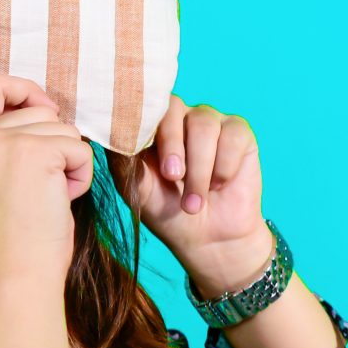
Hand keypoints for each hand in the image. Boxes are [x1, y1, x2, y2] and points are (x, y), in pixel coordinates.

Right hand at [0, 74, 92, 287]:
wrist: (17, 276)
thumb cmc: (13, 240)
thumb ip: (4, 144)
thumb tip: (46, 110)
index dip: (23, 89)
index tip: (43, 111)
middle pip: (39, 110)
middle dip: (56, 143)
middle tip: (45, 184)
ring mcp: (3, 142)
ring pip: (63, 129)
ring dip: (69, 162)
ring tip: (50, 197)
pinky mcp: (36, 152)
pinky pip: (80, 148)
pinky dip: (81, 176)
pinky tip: (62, 200)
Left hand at [109, 99, 272, 291]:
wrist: (209, 239)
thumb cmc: (168, 213)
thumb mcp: (138, 190)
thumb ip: (124, 161)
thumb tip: (108, 133)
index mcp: (150, 127)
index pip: (143, 108)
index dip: (143, 126)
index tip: (143, 156)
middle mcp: (179, 117)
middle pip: (173, 109)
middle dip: (173, 146)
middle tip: (173, 177)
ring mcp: (210, 122)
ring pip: (204, 125)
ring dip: (199, 167)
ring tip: (194, 201)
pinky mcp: (238, 133)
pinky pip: (233, 136)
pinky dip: (224, 166)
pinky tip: (219, 185)